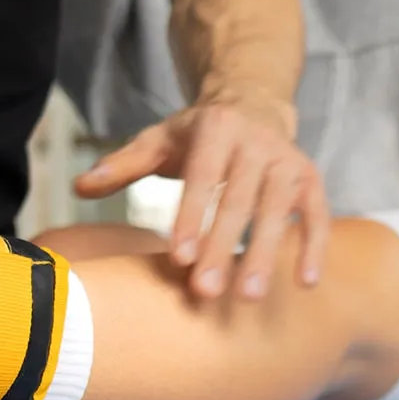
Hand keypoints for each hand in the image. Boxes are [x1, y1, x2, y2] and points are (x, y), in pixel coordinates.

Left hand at [75, 96, 329, 301]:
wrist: (254, 103)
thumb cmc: (199, 134)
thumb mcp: (159, 140)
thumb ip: (123, 164)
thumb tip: (79, 187)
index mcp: (216, 129)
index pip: (203, 178)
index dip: (192, 217)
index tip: (180, 259)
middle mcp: (257, 142)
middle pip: (239, 201)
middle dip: (223, 248)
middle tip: (206, 293)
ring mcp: (289, 161)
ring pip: (279, 212)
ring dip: (267, 255)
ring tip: (250, 297)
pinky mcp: (311, 180)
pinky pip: (318, 216)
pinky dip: (314, 247)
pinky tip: (306, 283)